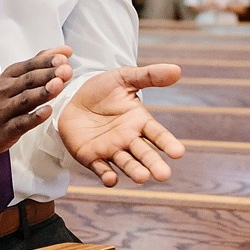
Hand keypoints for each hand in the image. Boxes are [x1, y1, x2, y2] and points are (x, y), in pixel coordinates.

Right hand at [0, 49, 74, 158]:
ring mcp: (4, 111)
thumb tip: (62, 51)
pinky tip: (47, 112)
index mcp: (9, 77)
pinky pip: (20, 123)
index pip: (29, 66)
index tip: (64, 56)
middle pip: (28, 80)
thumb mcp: (11, 79)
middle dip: (48, 74)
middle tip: (66, 69)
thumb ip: (36, 65)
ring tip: (59, 86)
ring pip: (25, 99)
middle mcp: (6, 91)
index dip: (46, 61)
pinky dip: (33, 118)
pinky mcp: (4, 130)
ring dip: (42, 92)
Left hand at [55, 64, 184, 186]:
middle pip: (144, 154)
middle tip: (164, 175)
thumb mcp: (125, 77)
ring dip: (134, 171)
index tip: (179, 153)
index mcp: (140, 121)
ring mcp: (111, 150)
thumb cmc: (102, 89)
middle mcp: (128, 139)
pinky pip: (100, 168)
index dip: (167, 143)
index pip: (157, 134)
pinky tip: (111, 179)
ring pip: (126, 163)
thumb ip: (150, 75)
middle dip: (154, 164)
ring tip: (143, 178)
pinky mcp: (91, 157)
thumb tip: (178, 70)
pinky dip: (106, 176)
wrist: (71, 97)